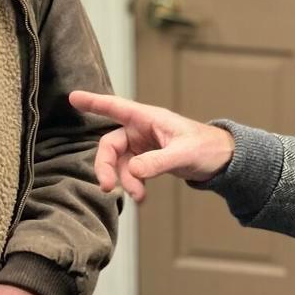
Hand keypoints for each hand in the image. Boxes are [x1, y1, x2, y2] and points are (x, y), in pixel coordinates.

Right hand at [68, 90, 235, 202]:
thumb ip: (158, 162)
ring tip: (140, 197)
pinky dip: (132, 184)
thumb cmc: (207, 147)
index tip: (73, 97)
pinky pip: (129, 172)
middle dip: (106, 166)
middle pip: (110, 145)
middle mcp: (141, 129)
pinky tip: (142, 196)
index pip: (116, 107)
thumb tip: (134, 171)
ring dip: (124, 181)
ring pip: (119, 163)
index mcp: (149, 118)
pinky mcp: (146, 160)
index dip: (94, 102)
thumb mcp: (184, 154)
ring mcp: (142, 145)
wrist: (221, 160)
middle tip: (108, 187)